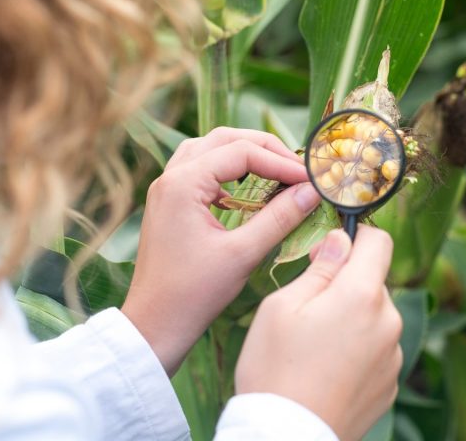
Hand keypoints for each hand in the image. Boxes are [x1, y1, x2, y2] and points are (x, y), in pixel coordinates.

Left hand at [122, 127, 321, 375]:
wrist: (154, 325)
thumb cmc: (193, 294)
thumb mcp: (243, 254)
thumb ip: (279, 218)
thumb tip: (311, 191)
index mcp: (183, 184)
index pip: (242, 152)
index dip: (281, 162)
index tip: (310, 179)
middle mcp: (171, 178)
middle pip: (224, 140)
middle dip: (264, 149)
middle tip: (297, 168)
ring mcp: (166, 189)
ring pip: (210, 149)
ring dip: (244, 154)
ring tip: (276, 171)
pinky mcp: (169, 204)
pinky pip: (200, 170)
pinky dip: (227, 171)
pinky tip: (247, 192)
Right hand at [234, 226, 403, 440]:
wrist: (286, 437)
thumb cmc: (275, 370)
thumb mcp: (282, 307)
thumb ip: (319, 268)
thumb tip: (340, 241)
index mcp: (362, 295)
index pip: (380, 242)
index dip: (354, 238)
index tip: (328, 252)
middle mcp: (388, 322)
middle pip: (374, 282)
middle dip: (346, 285)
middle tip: (308, 308)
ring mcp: (392, 355)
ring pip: (375, 317)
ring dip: (353, 319)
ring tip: (315, 347)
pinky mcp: (390, 383)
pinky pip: (376, 350)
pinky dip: (357, 351)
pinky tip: (327, 369)